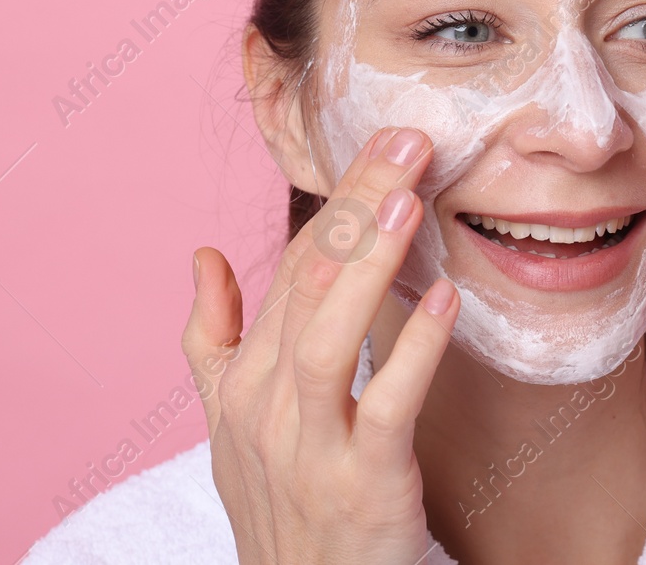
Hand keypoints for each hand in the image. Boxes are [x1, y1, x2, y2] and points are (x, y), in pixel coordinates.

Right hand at [181, 127, 458, 564]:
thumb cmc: (279, 505)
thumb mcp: (229, 423)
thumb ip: (212, 339)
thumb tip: (202, 254)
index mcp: (244, 380)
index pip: (291, 268)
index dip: (338, 201)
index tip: (382, 141)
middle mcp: (266, 406)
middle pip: (308, 284)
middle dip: (357, 206)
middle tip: (408, 139)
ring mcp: (309, 447)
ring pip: (327, 336)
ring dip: (368, 262)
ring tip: (411, 200)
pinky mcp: (362, 485)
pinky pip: (386, 407)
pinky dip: (413, 349)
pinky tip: (443, 297)